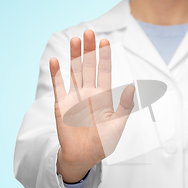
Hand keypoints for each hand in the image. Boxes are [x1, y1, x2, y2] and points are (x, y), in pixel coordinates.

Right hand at [50, 29, 135, 182]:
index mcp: (103, 96)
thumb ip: (124, 106)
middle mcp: (88, 92)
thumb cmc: (104, 142)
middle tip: (89, 32)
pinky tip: (55, 60)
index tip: (106, 41)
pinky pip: (58, 86)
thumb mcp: (118, 124)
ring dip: (74, 56)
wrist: (84, 156)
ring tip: (75, 39)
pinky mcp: (61, 105)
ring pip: (74, 71)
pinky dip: (56, 74)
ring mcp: (74, 97)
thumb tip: (131, 87)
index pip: (104, 71)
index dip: (104, 57)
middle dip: (89, 49)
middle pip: (89, 66)